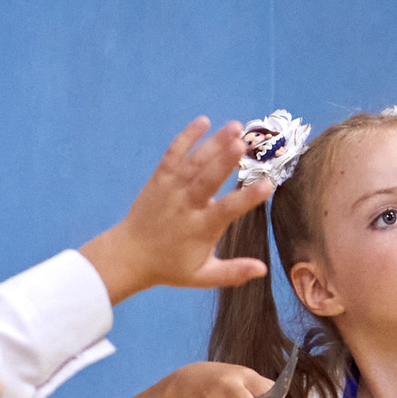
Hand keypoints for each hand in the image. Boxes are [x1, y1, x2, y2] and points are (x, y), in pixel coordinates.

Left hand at [80, 119, 275, 303]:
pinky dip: (187, 137)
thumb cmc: (170, 266)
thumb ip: (233, 272)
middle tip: (245, 143)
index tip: (268, 184)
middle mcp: (186, 205)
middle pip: (207, 179)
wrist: (129, 255)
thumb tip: (263, 269)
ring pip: (194, 162)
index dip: (247, 198)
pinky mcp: (160, 179)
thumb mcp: (202, 276)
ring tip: (236, 127)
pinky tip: (203, 121)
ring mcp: (171, 189)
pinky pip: (173, 154)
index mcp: (201, 229)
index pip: (227, 211)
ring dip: (214, 142)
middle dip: (225, 160)